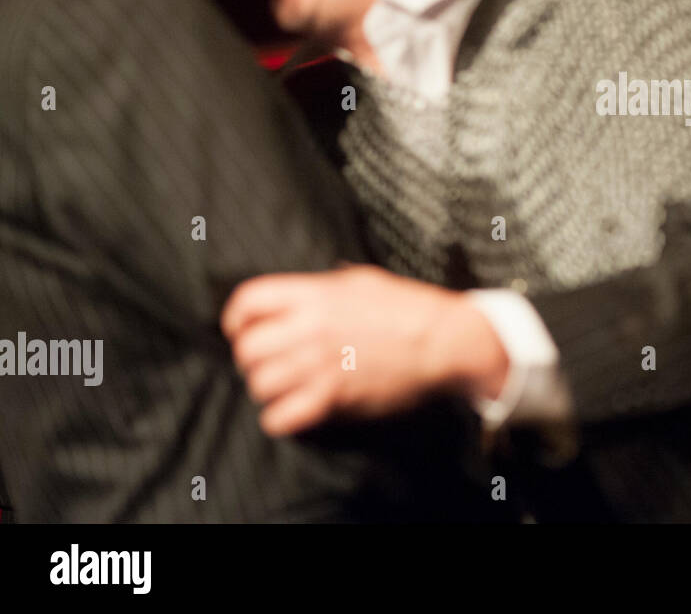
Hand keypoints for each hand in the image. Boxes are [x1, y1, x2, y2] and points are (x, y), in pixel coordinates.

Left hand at [221, 264, 508, 435]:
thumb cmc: (409, 308)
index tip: (241, 330)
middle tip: (268, 363)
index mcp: (315, 294)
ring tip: (284, 388)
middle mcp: (310, 328)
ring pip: (260, 384)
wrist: (444, 340)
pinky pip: (281, 417)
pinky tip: (294, 411)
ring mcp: (320, 364)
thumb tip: (302, 292)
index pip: (249, 301)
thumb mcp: (364, 280)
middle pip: (247, 348)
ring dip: (267, 389)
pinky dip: (280, 418)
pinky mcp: (333, 397)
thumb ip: (325, 286)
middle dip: (252, 358)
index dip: (237, 318)